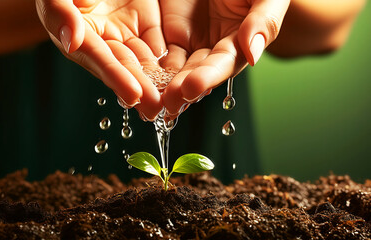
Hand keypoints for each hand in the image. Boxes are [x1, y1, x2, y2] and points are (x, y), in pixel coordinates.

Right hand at [36, 0, 166, 119]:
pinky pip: (161, 45)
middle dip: (141, 88)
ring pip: (145, 61)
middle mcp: (103, 42)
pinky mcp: (145, 24)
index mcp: (79, 36)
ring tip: (175, 102)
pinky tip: (185, 77)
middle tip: (158, 110)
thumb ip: (61, 12)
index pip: (98, 58)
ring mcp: (126, 33)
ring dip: (159, 82)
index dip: (115, 76)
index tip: (133, 95)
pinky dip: (172, 62)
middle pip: (124, 66)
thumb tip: (70, 40)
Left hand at [159, 0, 289, 118]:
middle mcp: (212, 47)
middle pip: (196, 72)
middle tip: (167, 102)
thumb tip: (254, 54)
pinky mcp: (169, 31)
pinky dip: (149, 65)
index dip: (209, 76)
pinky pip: (157, 50)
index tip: (192, 87)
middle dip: (182, 88)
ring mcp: (190, 40)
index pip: (223, 63)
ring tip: (151, 99)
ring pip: (174, 67)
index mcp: (238, 43)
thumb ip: (263, 21)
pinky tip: (139, 77)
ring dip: (163, 84)